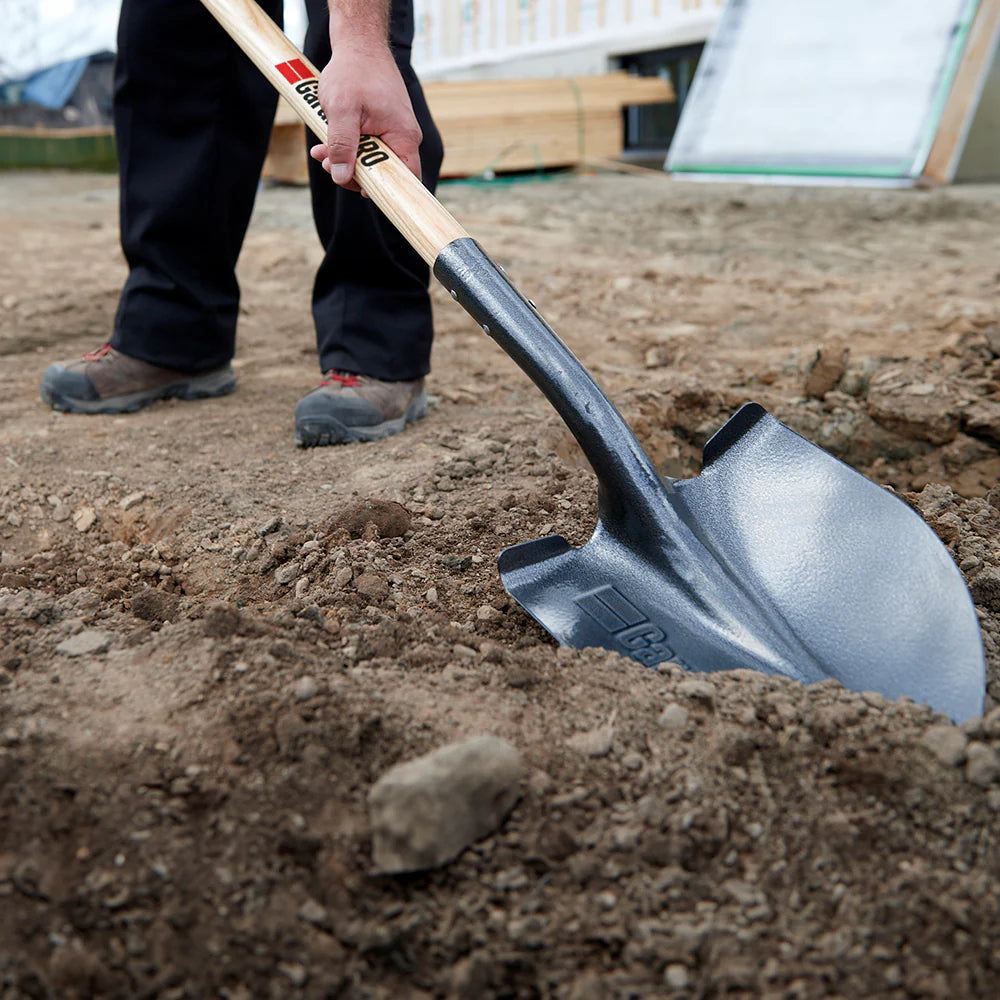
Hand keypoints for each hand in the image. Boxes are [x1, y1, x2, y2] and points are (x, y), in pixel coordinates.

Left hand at [310, 42, 421, 192]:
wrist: (359, 44)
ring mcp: (393, 133)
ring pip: (371, 161)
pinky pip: (367, 148)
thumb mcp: (341, 110)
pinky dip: (347, 148)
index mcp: (403, 137)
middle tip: (327, 163)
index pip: (405, 180)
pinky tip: (326, 143)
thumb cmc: (353, 72)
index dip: (384, 191)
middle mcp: (404, 138)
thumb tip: (342, 177)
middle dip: (353, 173)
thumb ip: (342, 145)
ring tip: (320, 151)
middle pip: (383, 174)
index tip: (358, 189)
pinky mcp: (382, 128)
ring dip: (345, 160)